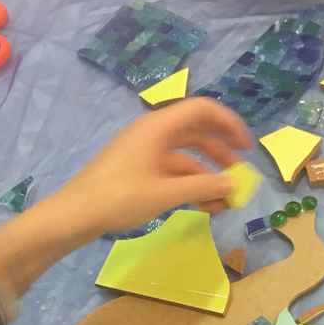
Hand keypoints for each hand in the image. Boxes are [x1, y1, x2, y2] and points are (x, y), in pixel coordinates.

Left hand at [56, 98, 252, 234]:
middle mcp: (154, 132)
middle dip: (221, 152)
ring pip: (186, 155)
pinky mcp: (139, 169)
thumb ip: (203, 186)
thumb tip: (234, 184)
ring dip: (207, 174)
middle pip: (196, 132)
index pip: (203, 110)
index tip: (247, 147)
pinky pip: (172, 170)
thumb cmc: (120, 197)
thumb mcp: (165, 193)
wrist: (76, 214)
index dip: (229, 124)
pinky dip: (190, 184)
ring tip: (224, 200)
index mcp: (159, 126)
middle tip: (241, 173)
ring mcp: (145, 151)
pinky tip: (204, 206)